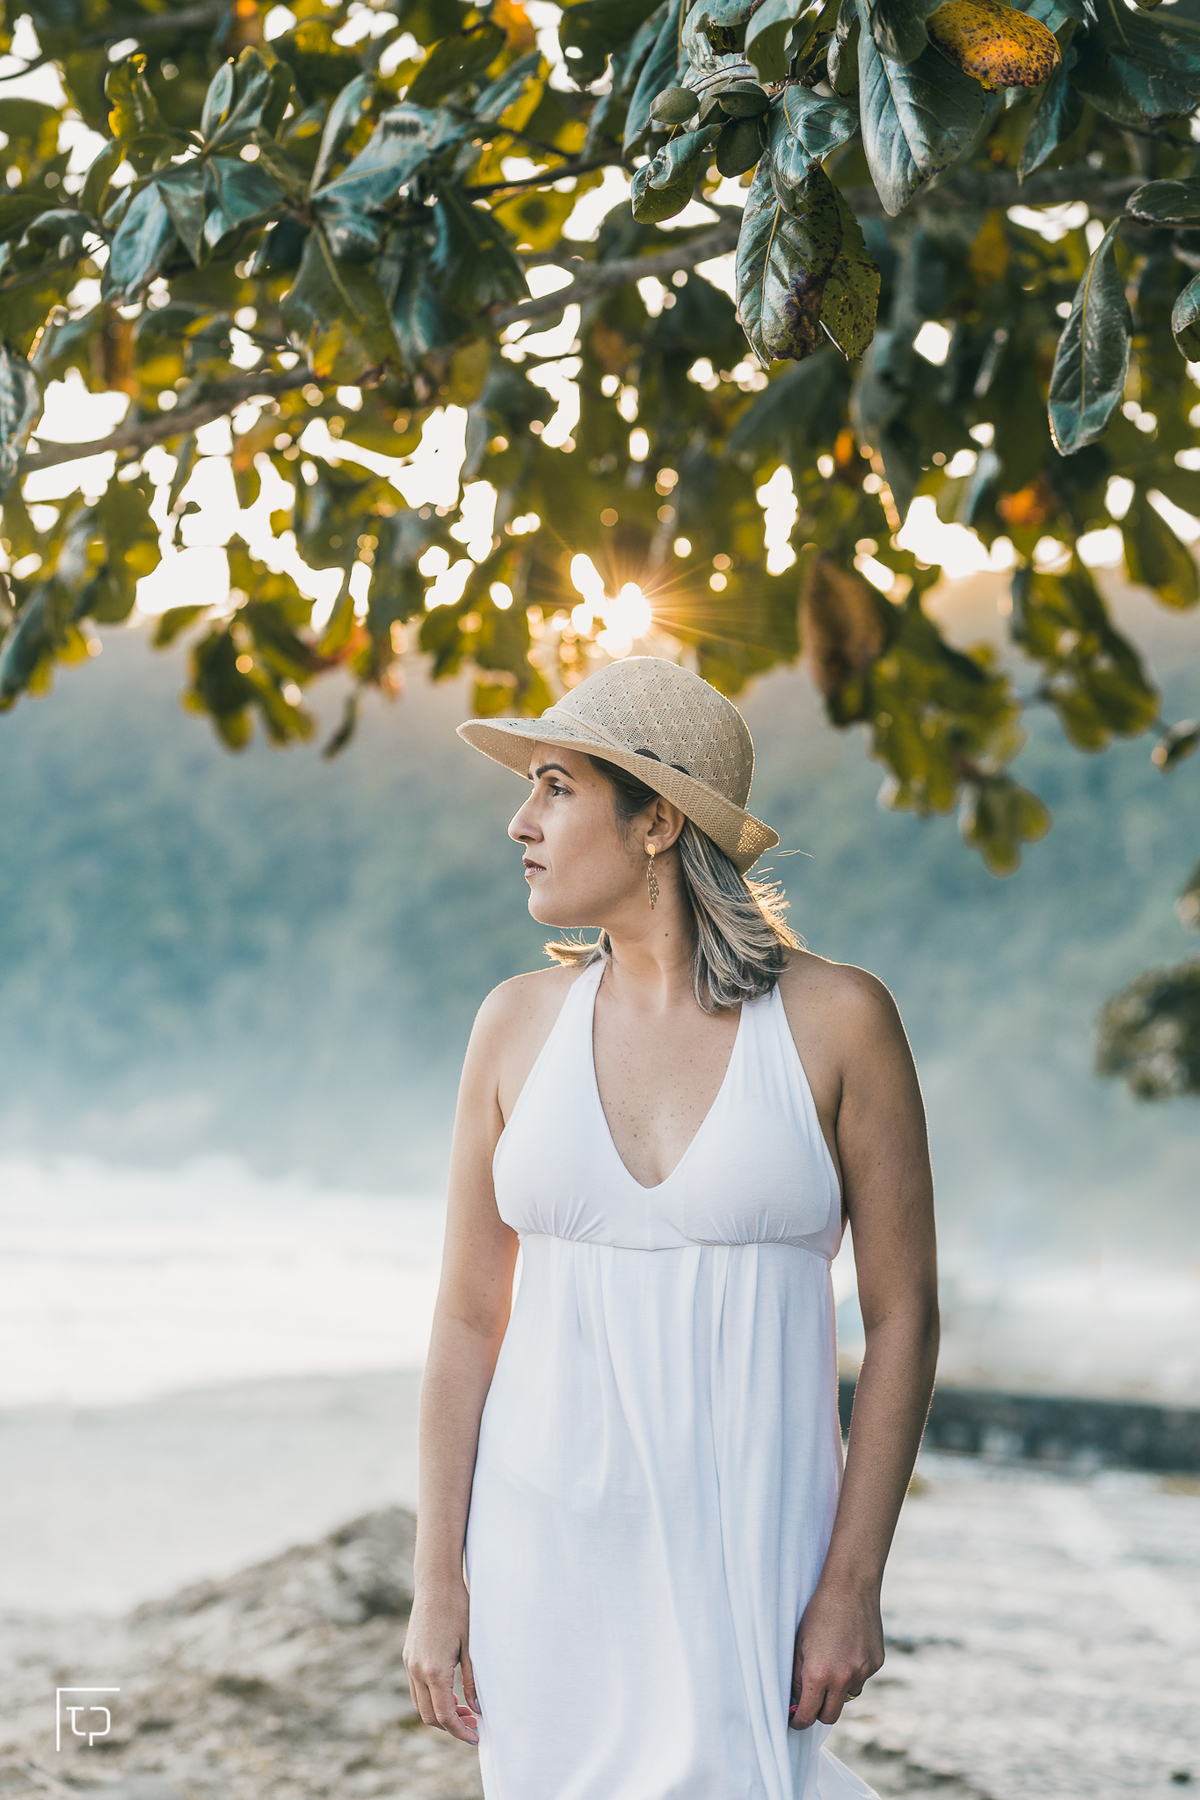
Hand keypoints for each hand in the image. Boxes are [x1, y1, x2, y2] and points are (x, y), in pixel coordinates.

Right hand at [402, 1577, 479, 1744]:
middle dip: (451, 1725)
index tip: (476, 1736)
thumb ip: (472, 1681)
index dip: (460, 1731)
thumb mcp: (471, 1646)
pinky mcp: (408, 1655)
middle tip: (473, 1723)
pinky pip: (416, 1688)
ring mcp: (409, 1663)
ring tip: (463, 1709)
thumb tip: (477, 1709)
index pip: (444, 1716)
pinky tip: (449, 1692)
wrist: (436, 1583)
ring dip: (439, 1712)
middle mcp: (417, 1670)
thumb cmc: (459, 1610)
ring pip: (420, 1704)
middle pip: (429, 1715)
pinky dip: (431, 1697)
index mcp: (434, 1671)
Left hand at [788, 1578, 883, 1728]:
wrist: (849, 1587)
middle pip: (830, 1716)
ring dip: (838, 1689)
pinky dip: (853, 1671)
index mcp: (818, 1674)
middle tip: (811, 1701)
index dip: (799, 1721)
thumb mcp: (798, 1644)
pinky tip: (848, 1647)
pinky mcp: (876, 1663)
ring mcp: (863, 1672)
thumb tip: (796, 1701)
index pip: (809, 1715)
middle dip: (819, 1712)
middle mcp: (843, 1678)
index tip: (795, 1720)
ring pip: (848, 1696)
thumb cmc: (818, 1612)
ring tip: (832, 1661)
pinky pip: (861, 1677)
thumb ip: (796, 1677)